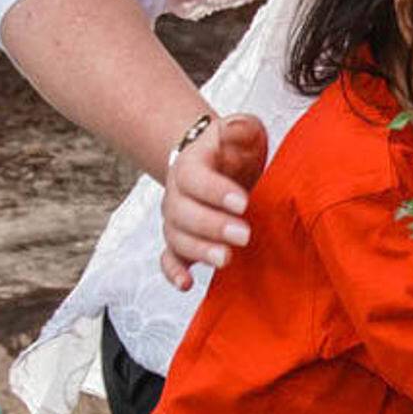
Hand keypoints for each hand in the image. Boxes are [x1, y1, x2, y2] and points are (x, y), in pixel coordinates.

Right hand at [159, 114, 268, 290]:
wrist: (219, 166)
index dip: (216, 191)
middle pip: (184, 213)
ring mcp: (176, 221)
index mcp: (191, 165)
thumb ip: (239, 129)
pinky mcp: (180, 242)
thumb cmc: (236, 150)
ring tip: (226, 259)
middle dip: (213, 225)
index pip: (196, 179)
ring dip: (199, 250)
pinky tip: (187, 284)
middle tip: (244, 235)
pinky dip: (173, 272)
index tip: (243, 202)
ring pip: (177, 238)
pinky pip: (168, 258)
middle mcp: (177, 195)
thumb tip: (232, 129)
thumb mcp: (243, 132)